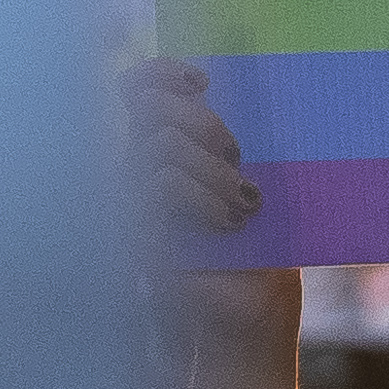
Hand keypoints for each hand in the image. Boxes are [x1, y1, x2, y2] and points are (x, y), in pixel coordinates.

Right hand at [127, 52, 261, 253]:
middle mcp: (139, 171)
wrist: (252, 316)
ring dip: (213, 169)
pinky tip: (229, 223)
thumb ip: (238, 144)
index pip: (137, 91)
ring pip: (161, 144)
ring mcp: (132, 203)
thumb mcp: (254, 185)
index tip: (202, 80)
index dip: (161, 73)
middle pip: (148, 107)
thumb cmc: (257, 252)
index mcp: (164, 153)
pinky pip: (162, 184)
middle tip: (237, 157)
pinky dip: (204, 196)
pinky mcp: (135, 232)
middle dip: (202, 122)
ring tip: (246, 204)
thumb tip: (249, 73)